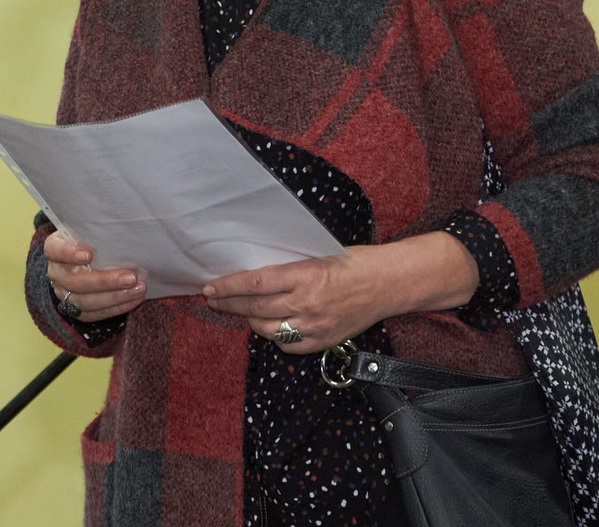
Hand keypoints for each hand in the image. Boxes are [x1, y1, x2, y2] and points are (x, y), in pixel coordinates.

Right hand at [43, 230, 145, 322]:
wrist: (84, 259)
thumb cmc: (91, 239)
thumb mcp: (89, 231)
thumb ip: (99, 231)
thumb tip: (127, 229)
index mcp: (54, 249)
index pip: (55, 250)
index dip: (69, 253)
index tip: (88, 255)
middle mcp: (56, 273)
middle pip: (74, 281)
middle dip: (104, 281)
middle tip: (130, 277)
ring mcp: (64, 294)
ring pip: (85, 302)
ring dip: (115, 297)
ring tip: (138, 289)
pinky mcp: (76, 310)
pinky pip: (94, 314)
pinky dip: (117, 307)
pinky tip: (134, 299)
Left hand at [201, 233, 478, 354]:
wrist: (388, 284)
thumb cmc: (355, 262)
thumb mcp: (318, 254)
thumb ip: (289, 267)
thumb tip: (254, 273)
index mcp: (306, 276)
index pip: (254, 283)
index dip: (228, 287)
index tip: (210, 286)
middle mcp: (307, 304)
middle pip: (254, 308)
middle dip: (228, 303)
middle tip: (212, 298)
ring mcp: (314, 327)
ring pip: (266, 329)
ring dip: (247, 319)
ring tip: (236, 310)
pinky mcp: (322, 342)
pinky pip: (287, 344)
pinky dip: (272, 334)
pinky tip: (266, 324)